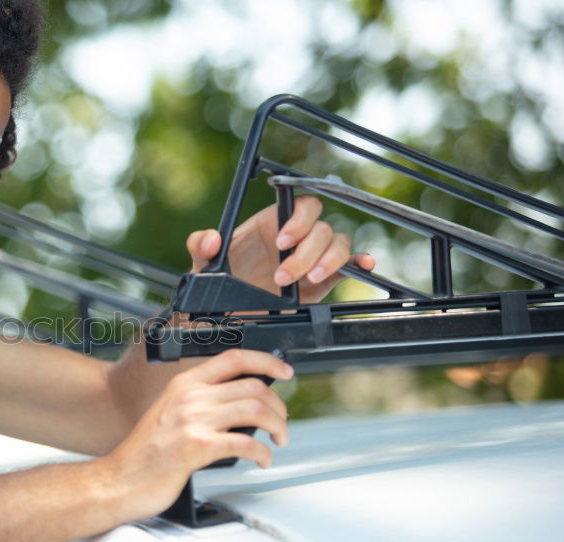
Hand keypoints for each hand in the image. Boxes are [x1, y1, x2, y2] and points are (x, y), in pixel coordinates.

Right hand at [104, 349, 293, 519]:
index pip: (234, 358)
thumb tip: (239, 403)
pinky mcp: (198, 447)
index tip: (284, 371)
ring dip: (277, 426)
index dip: (266, 361)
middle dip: (278, 406)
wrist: (120, 479)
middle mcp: (190, 396)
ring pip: (255, 410)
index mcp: (184, 384)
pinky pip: (246, 443)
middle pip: (252, 386)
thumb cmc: (145, 452)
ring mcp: (193, 420)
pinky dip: (263, 453)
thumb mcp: (170, 413)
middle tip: (280, 422)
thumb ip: (200, 403)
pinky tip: (262, 460)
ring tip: (278, 440)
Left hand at [187, 196, 375, 302]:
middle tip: (282, 276)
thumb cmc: (217, 279)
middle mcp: (296, 237)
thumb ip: (199, 245)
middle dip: (306, 253)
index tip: (282, 242)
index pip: (301, 206)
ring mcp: (312, 257)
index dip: (298, 220)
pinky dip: (360, 263)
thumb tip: (211, 239)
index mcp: (272, 223)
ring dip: (327, 262)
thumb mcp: (202, 262)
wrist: (226, 312)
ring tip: (306, 282)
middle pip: (321, 228)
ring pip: (338, 244)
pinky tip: (364, 265)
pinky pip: (349, 266)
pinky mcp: (323, 280)